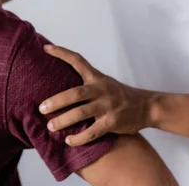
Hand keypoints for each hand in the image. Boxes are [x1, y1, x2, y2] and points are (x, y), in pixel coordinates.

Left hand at [39, 45, 156, 145]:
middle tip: (41, 108)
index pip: (77, 60)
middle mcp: (101, 89)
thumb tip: (57, 82)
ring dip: (63, 121)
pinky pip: (93, 132)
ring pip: (81, 113)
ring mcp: (107, 106)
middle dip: (56, 101)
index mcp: (96, 77)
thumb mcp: (103, 82)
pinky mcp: (113, 122)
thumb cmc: (118, 95)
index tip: (45, 48)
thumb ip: (85, 82)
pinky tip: (69, 141)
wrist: (147, 106)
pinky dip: (79, 138)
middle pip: (74, 94)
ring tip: (51, 127)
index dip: (61, 53)